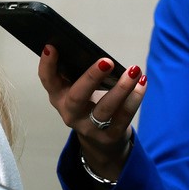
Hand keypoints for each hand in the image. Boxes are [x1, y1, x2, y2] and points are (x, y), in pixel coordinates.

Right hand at [38, 45, 146, 179]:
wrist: (99, 142)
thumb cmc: (88, 106)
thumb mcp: (76, 91)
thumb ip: (78, 75)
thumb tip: (93, 52)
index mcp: (59, 97)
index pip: (48, 81)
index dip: (47, 65)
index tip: (51, 47)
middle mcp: (70, 114)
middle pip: (77, 97)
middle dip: (91, 78)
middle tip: (106, 61)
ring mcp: (89, 127)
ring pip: (105, 108)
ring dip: (122, 88)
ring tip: (134, 70)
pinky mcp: (109, 136)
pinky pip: (124, 116)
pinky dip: (135, 97)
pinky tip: (142, 83)